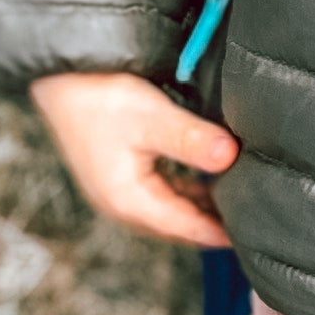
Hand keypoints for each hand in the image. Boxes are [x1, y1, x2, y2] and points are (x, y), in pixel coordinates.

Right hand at [30, 72, 237, 246]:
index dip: (220, 233)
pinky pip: (162, 192)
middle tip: (253, 218)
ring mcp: (120, 190)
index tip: (253, 236)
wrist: (60, 78)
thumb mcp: (153, 118)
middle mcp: (123, 203)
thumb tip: (230, 156)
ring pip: (171, 208)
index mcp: (129, 201)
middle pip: (179, 224)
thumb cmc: (101, 97)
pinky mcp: (121, 174)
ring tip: (239, 202)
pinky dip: (187, 192)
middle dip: (213, 224)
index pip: (186, 228)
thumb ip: (192, 140)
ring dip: (201, 207)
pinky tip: (210, 180)